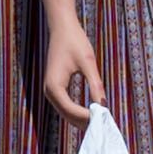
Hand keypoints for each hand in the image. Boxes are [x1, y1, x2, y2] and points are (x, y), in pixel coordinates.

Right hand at [34, 15, 105, 130]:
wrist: (62, 28)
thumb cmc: (74, 41)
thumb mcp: (88, 62)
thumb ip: (95, 84)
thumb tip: (103, 104)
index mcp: (54, 86)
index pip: (70, 109)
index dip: (86, 116)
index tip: (103, 119)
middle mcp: (49, 91)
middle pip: (67, 114)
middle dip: (84, 121)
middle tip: (103, 125)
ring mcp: (50, 90)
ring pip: (65, 112)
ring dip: (81, 118)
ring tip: (99, 122)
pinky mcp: (55, 87)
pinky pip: (65, 105)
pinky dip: (77, 111)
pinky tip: (91, 113)